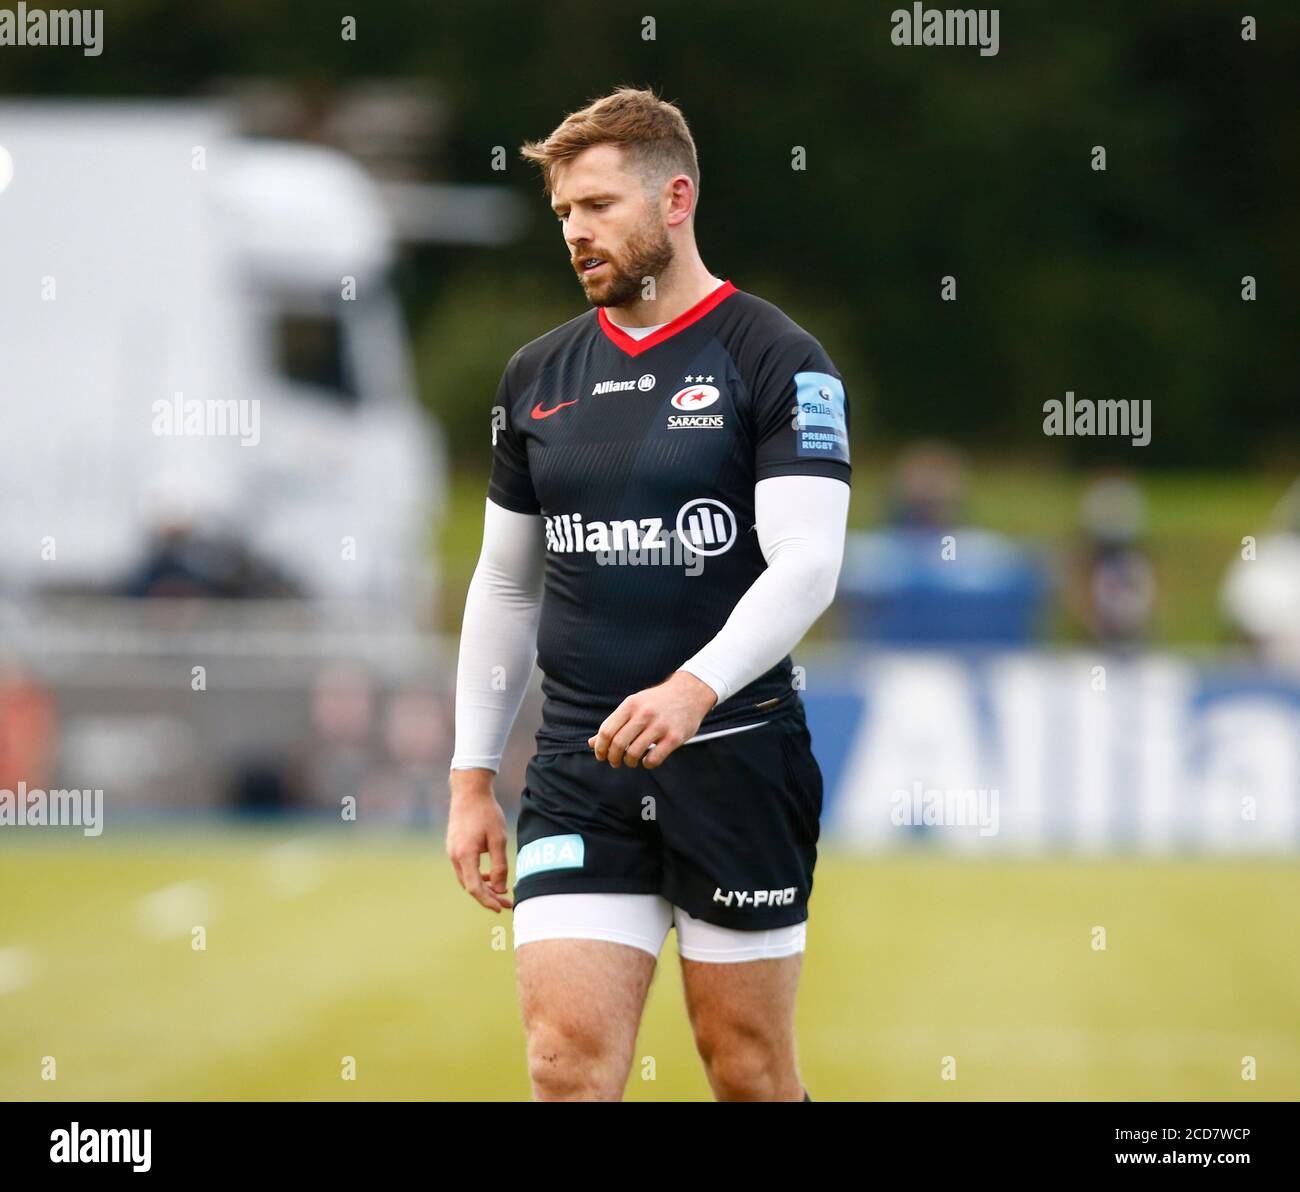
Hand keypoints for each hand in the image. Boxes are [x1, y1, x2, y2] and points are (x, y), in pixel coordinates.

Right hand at [446, 768, 512, 911]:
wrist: (469, 792)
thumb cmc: (486, 813)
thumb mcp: (498, 839)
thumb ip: (499, 866)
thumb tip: (500, 889)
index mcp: (465, 855)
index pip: (475, 887)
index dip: (487, 901)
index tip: (501, 908)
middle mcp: (454, 856)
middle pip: (470, 885)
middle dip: (488, 896)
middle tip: (507, 903)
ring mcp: (452, 851)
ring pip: (466, 878)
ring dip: (483, 886)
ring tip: (501, 891)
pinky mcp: (454, 846)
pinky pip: (464, 868)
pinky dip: (477, 875)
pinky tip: (491, 875)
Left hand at [588, 671, 717, 769]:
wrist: (690, 692)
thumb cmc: (657, 702)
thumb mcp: (634, 705)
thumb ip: (614, 723)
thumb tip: (591, 743)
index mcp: (631, 705)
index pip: (607, 731)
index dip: (600, 747)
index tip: (601, 755)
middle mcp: (644, 714)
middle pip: (618, 743)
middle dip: (613, 758)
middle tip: (615, 762)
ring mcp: (660, 725)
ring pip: (634, 753)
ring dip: (629, 762)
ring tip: (631, 761)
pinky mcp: (675, 737)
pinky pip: (654, 758)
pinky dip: (646, 764)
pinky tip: (647, 760)